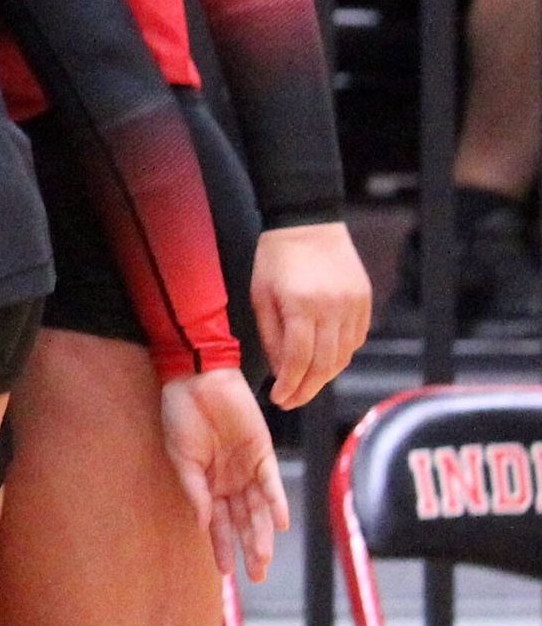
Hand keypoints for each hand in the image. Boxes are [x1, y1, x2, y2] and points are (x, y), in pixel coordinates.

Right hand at [158, 364, 288, 584]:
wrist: (198, 381)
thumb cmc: (181, 416)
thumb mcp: (181, 458)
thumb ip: (194, 491)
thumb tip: (201, 523)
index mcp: (207, 483)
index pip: (217, 523)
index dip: (221, 547)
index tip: (226, 573)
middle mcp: (230, 480)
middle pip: (242, 521)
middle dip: (248, 548)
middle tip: (255, 574)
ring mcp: (248, 468)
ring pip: (258, 509)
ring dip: (260, 533)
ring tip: (262, 558)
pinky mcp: (262, 453)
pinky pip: (272, 483)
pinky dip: (276, 503)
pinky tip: (278, 524)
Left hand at [248, 218, 370, 409]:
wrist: (308, 224)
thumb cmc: (275, 260)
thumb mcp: (261, 297)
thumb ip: (272, 336)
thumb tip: (280, 372)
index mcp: (302, 307)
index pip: (299, 360)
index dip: (289, 386)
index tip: (279, 399)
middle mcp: (332, 308)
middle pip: (325, 364)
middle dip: (307, 389)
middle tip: (292, 401)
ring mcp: (353, 305)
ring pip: (344, 355)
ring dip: (325, 376)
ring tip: (306, 386)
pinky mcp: (365, 300)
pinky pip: (356, 339)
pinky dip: (341, 355)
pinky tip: (325, 362)